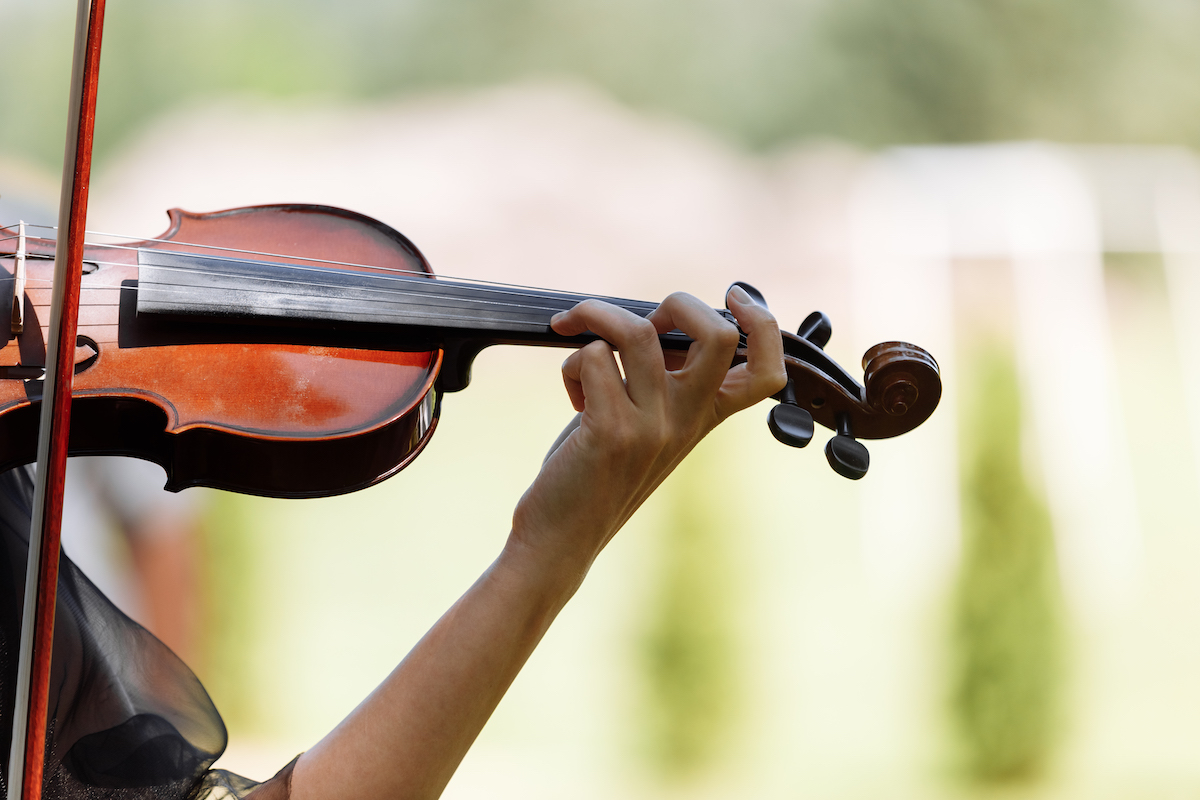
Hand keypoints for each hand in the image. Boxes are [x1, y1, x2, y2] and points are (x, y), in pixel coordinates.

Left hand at [506, 286, 786, 585]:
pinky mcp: (610, 432)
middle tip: (642, 321)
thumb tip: (655, 321)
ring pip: (638, 333)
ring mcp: (653, 428)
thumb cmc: (597, 473)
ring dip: (597, 317)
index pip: (767, 371)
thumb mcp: (647, 425)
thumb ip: (664, 381)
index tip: (733, 296)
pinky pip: (592, 358)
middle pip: (717, 336)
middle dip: (676, 302)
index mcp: (705, 418)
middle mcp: (688, 422)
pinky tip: (572, 393)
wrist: (562, 538)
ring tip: (578, 337)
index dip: (763, 323)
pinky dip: (572, 361)